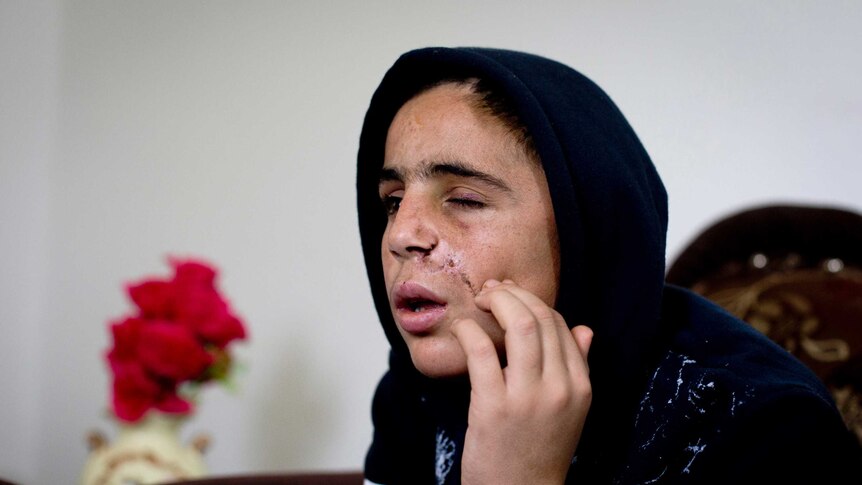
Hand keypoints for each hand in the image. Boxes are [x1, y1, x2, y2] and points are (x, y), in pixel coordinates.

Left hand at [451, 279, 592, 484]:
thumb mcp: (570, 411)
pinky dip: (469, 330)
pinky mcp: (494, 407)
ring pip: (519, 325)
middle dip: (512, 294)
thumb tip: (584, 329)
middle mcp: (560, 388)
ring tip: (478, 301)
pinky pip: (482, 352)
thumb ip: (578, 368)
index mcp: (580, 386)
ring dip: (495, 301)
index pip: (561, 325)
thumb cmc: (539, 451)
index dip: (533, 302)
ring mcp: (528, 397)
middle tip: (490, 291)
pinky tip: (461, 328)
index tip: (511, 295)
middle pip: (541, 318)